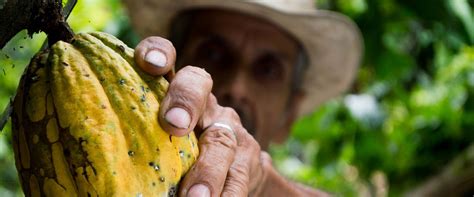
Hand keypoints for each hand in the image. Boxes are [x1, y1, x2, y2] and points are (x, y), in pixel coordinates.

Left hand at [135, 37, 271, 195]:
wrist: (233, 165)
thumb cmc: (178, 150)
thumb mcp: (157, 133)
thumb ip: (136, 131)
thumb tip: (85, 154)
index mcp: (175, 90)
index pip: (168, 58)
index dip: (159, 53)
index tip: (148, 64)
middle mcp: (204, 101)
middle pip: (199, 85)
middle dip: (186, 101)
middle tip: (173, 125)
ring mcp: (228, 127)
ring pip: (222, 139)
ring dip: (208, 169)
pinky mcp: (247, 157)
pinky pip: (240, 175)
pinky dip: (227, 193)